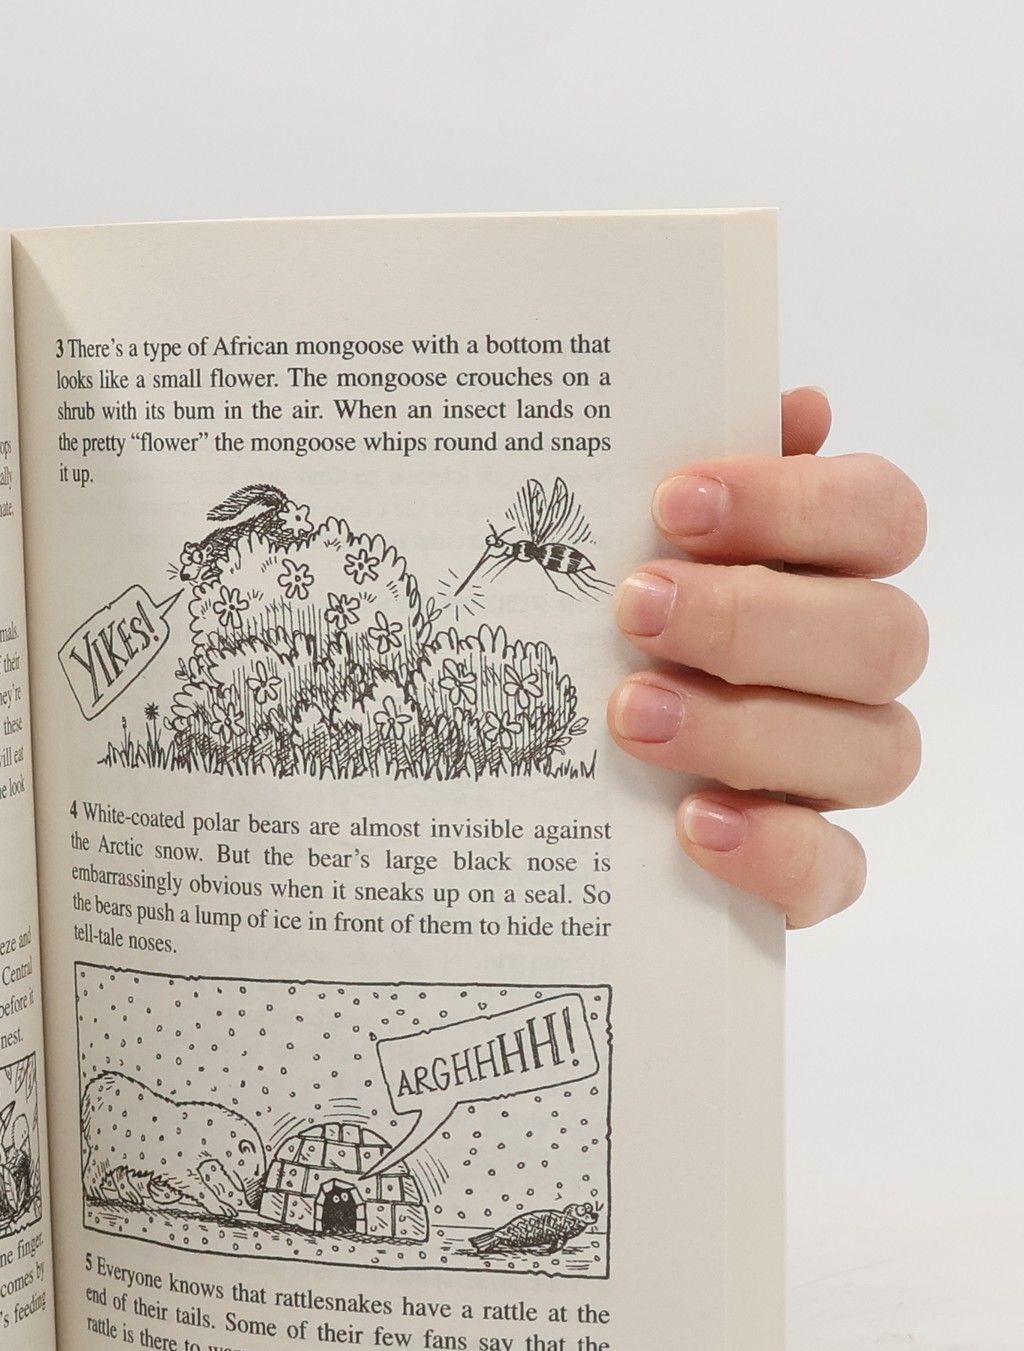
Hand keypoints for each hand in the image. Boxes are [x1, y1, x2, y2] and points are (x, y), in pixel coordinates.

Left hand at [607, 389, 925, 925]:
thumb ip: (690, 489)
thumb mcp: (604, 559)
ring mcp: (835, 777)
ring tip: (631, 717)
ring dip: (750, 729)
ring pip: (875, 751)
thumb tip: (794, 407)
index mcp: (823, 578)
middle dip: (755, 619)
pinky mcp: (805, 874)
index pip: (880, 517)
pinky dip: (773, 848)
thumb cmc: (588, 647)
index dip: (795, 504)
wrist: (534, 797)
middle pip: (885, 636)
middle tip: (635, 610)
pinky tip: (692, 824)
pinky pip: (834, 872)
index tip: (674, 502)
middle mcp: (849, 675)